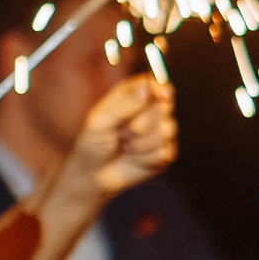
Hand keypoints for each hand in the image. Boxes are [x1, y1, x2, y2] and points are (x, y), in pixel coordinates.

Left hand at [57, 73, 176, 213]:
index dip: (161, 88)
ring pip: (166, 130)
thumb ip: (124, 105)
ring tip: (125, 148)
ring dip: (142, 143)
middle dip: (144, 123)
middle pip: (164, 106)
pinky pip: (165, 151)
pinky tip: (133, 159)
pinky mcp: (164, 153)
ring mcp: (159, 132)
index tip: (162, 95)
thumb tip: (146, 88)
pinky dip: (145, 158)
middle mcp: (149, 110)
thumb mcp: (100, 121)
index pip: (155, 84)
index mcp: (132, 96)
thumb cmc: (92, 144)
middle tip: (124, 133)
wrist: (93, 175)